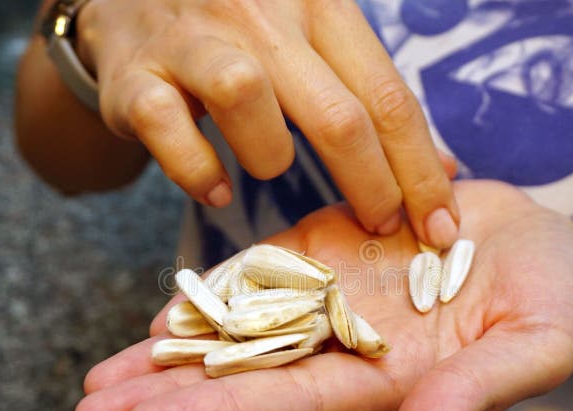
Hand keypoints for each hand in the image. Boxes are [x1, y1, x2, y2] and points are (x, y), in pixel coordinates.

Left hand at [72, 180, 572, 410]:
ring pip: (240, 324)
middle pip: (242, 372)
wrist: (543, 244)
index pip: (285, 403)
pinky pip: (265, 268)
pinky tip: (169, 312)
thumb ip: (468, 399)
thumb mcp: (530, 351)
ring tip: (103, 372)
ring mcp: (332, 293)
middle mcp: (342, 342)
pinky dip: (216, 289)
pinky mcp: (333, 246)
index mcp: (381, 377)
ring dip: (171, 348)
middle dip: (165, 393)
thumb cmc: (552, 302)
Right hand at [74, 0, 458, 246]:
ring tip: (269, 166)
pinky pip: (169, 130)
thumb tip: (443, 168)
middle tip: (382, 226)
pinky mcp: (135, 76)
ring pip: (248, 98)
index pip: (388, 96)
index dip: (420, 171)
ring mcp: (193, 39)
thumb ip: (373, 98)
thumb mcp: (315, 42)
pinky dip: (198, 171)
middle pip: (336, 113)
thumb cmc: (240, 30)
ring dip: (270, 156)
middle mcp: (260, 13)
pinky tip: (214, 186)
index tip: (440, 226)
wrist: (129, 1)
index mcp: (319, 5)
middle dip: (372, 186)